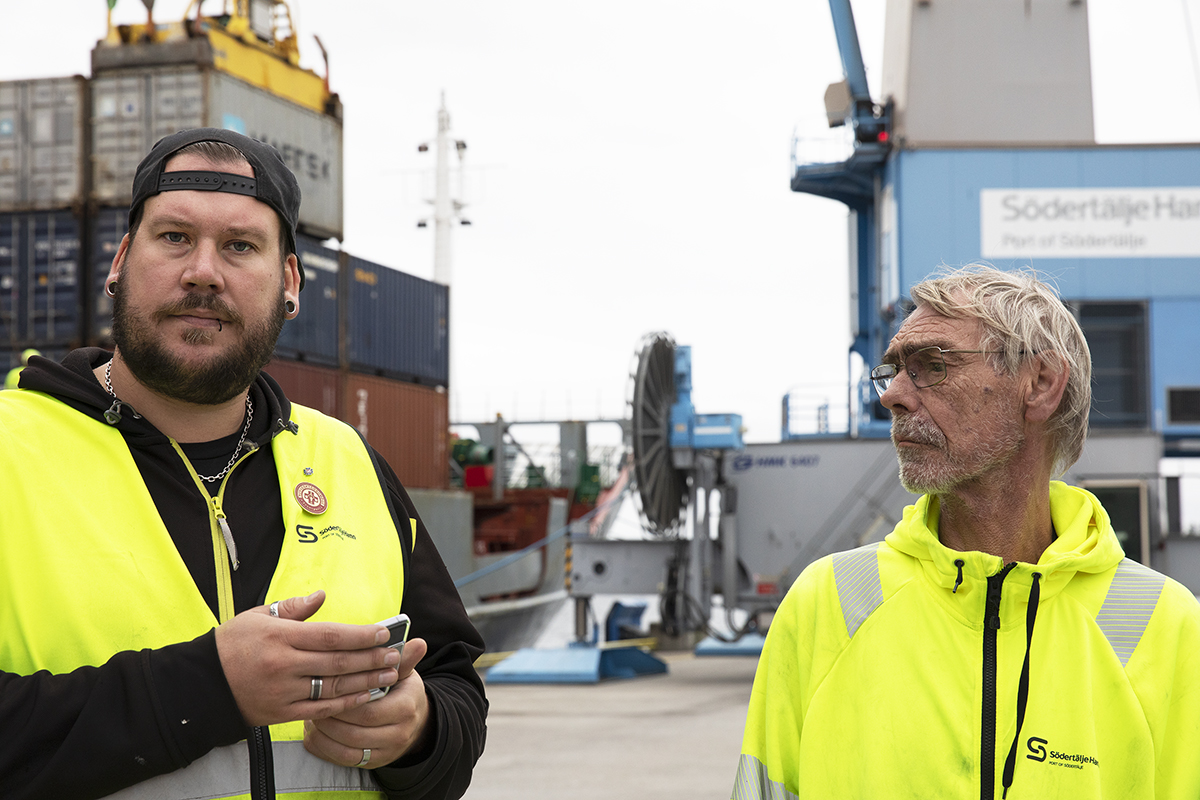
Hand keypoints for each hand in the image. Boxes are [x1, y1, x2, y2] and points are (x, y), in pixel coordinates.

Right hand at [215, 591, 401, 726]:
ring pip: (334, 687)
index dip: (360, 635)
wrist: (200, 684)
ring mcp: (283, 692)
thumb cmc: (232, 643)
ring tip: (389, 674)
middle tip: (395, 654)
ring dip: (366, 680)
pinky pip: (321, 710)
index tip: (382, 632)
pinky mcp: (281, 713)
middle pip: (337, 662)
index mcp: (279, 637)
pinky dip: (346, 703)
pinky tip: (366, 695)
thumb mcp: (258, 616)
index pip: (329, 635)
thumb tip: (321, 595)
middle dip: (371, 658)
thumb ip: (292, 608)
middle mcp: (283, 665)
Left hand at [303, 636, 430, 768]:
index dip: (344, 703)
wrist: (415, 721)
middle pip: (354, 733)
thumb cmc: (402, 691)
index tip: (325, 690)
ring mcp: (385, 752)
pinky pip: (342, 760)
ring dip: (324, 734)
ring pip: (345, 750)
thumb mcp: (405, 673)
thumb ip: (404, 659)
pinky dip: (324, 747)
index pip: (369, 711)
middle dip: (329, 719)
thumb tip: (418, 643)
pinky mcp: (372, 763)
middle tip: (313, 704)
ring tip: (312, 716)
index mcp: (405, 709)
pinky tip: (315, 732)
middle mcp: (398, 735)